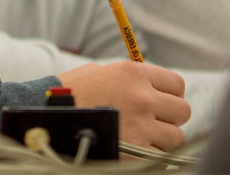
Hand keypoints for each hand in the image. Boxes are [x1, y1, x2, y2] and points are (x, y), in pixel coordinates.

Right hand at [58, 60, 189, 150]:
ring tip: (141, 138)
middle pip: (182, 111)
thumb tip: (152, 87)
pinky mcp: (138, 152)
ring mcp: (142, 125)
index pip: (176, 84)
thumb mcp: (98, 73)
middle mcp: (142, 97)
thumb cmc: (69, 94)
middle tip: (153, 122)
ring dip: (162, 139)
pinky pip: (161, 156)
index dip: (171, 94)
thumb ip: (128, 79)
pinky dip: (151, 156)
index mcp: (133, 73)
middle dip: (170, 117)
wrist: (46, 118)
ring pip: (176, 137)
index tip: (162, 102)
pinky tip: (133, 150)